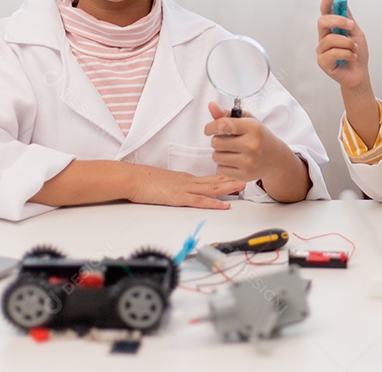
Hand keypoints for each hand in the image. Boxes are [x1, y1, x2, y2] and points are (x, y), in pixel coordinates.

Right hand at [126, 165, 245, 209]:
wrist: (132, 178)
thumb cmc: (143, 180)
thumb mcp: (163, 181)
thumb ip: (173, 185)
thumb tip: (178, 189)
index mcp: (185, 178)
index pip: (209, 178)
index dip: (224, 177)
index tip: (236, 176)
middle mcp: (188, 182)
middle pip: (215, 181)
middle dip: (232, 180)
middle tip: (248, 178)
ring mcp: (185, 189)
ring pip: (212, 189)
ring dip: (229, 188)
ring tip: (243, 186)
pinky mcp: (179, 198)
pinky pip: (200, 201)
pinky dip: (214, 203)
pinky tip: (224, 205)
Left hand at [204, 101, 291, 182]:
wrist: (275, 158)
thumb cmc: (258, 136)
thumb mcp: (247, 121)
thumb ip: (226, 114)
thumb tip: (211, 105)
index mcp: (253, 128)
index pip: (223, 125)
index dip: (210, 127)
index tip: (209, 129)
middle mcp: (252, 145)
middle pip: (216, 142)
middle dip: (217, 140)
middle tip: (227, 140)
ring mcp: (249, 162)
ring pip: (216, 157)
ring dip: (219, 153)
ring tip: (231, 151)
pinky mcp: (245, 176)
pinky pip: (220, 169)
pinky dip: (223, 165)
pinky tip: (235, 161)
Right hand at [316, 0, 370, 90]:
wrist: (359, 73)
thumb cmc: (357, 53)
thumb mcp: (357, 33)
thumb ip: (349, 19)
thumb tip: (343, 4)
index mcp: (331, 28)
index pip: (325, 12)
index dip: (326, 2)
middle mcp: (324, 37)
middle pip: (323, 21)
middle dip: (338, 21)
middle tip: (351, 26)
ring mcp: (321, 49)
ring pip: (331, 39)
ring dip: (348, 43)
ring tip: (355, 49)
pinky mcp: (322, 62)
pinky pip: (334, 53)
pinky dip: (347, 54)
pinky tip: (351, 57)